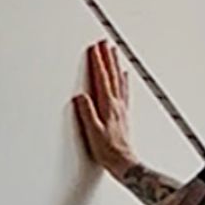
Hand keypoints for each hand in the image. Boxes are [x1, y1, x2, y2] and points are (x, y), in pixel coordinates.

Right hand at [73, 39, 134, 177]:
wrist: (124, 162)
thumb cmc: (107, 150)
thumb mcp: (92, 132)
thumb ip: (87, 113)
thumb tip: (80, 96)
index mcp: (108, 106)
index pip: (102, 79)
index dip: (98, 63)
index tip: (94, 48)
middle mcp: (117, 104)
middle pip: (112, 75)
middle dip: (107, 57)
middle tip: (105, 42)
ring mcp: (122, 107)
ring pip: (119, 79)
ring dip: (116, 64)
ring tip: (114, 51)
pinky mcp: (124, 112)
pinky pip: (124, 90)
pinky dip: (124, 79)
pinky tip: (124, 74)